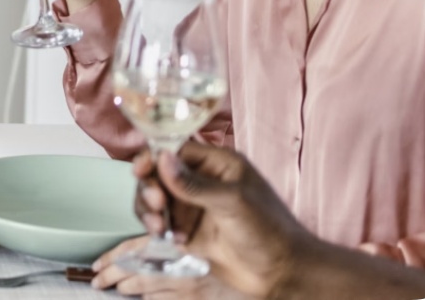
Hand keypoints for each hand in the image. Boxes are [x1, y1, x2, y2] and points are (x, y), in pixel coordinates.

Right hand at [98, 142, 308, 298]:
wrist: (282, 274)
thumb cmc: (269, 230)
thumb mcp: (232, 202)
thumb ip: (194, 184)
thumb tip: (161, 158)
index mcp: (217, 164)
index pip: (176, 150)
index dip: (155, 157)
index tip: (142, 169)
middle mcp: (202, 182)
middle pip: (159, 174)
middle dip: (150, 187)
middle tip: (156, 204)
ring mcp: (193, 208)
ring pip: (155, 199)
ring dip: (149, 210)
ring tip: (158, 227)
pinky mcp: (188, 232)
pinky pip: (160, 223)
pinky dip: (157, 229)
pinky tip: (171, 239)